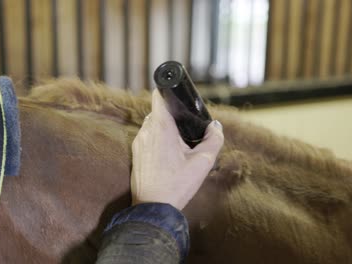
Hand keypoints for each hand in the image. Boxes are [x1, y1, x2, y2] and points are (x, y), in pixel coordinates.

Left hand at [131, 89, 223, 209]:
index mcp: (161, 127)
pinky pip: (147, 138)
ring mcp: (138, 142)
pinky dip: (157, 140)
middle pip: (157, 111)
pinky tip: (168, 154)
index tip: (179, 96)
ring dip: (164, 128)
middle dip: (172, 115)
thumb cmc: (177, 185)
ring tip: (179, 142)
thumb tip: (215, 126)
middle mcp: (146, 131)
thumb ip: (214, 139)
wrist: (153, 207)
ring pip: (152, 125)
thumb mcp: (203, 162)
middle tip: (187, 125)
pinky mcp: (135, 153)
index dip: (168, 92)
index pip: (158, 96)